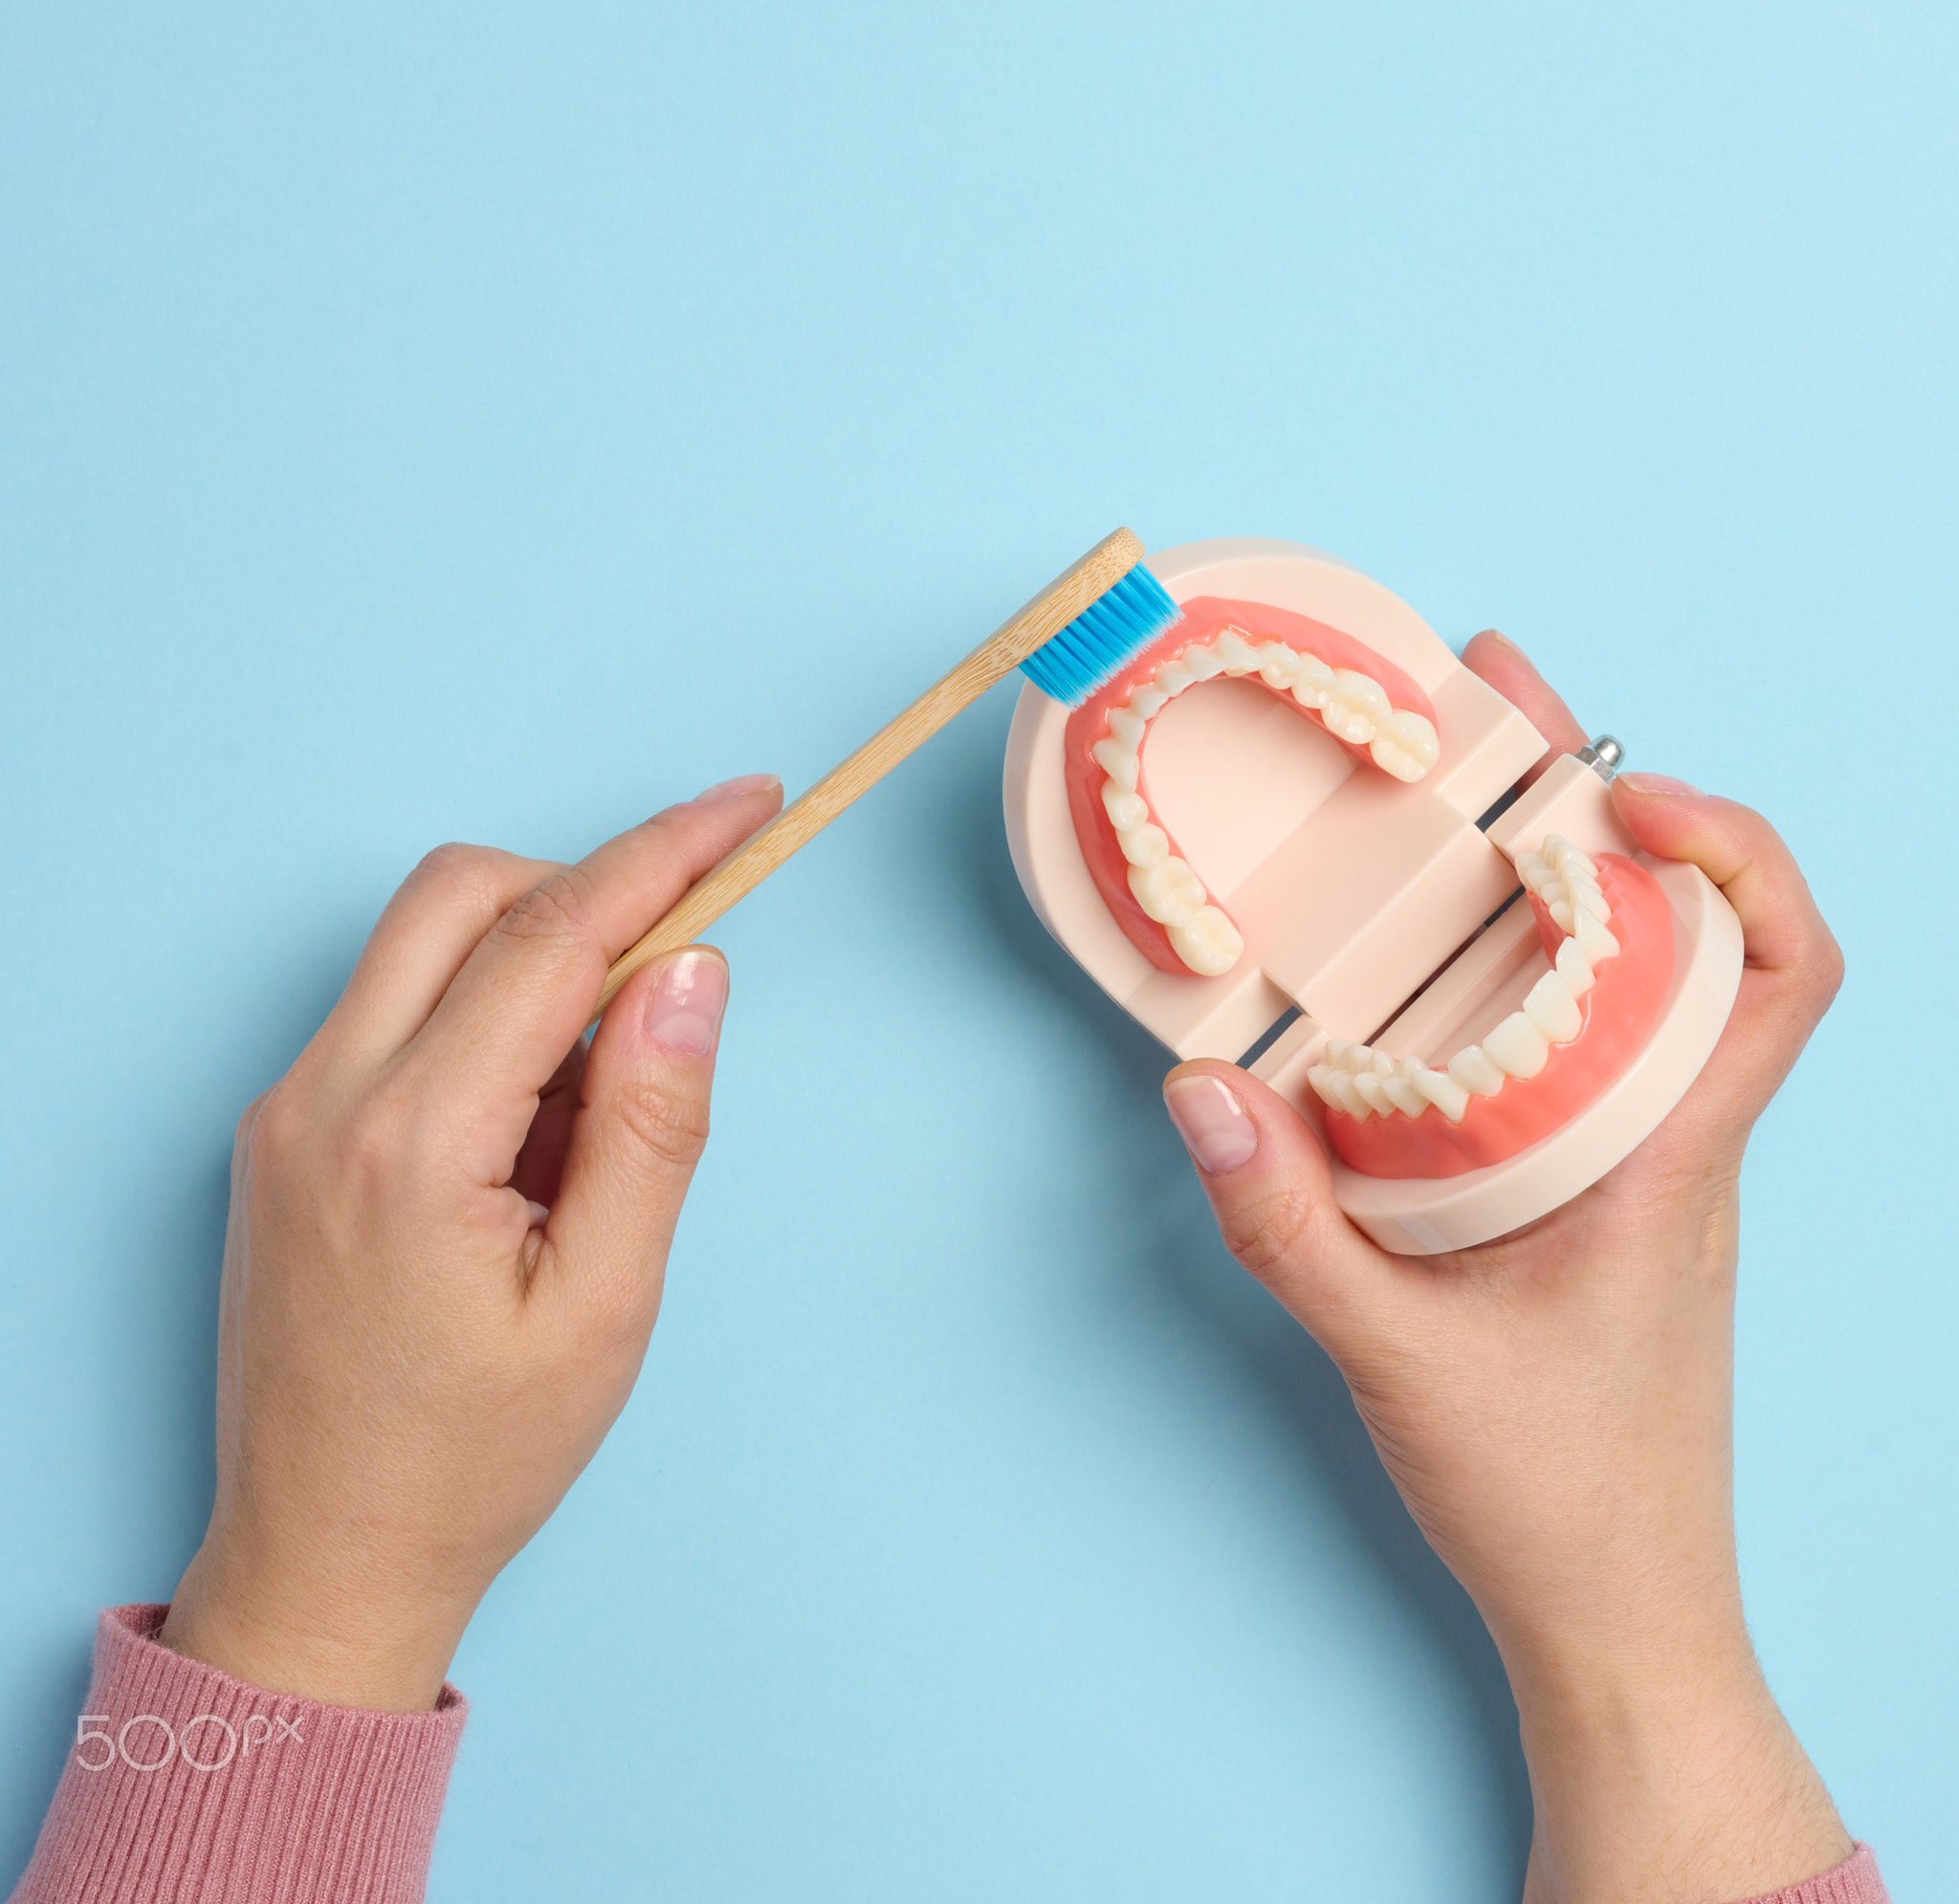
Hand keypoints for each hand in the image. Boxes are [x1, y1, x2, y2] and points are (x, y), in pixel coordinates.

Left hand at [159, 774, 782, 1711]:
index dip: (666, 853)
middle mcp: (321, 1097)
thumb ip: (653, 1122)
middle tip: (689, 948)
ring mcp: (287, 1109)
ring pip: (420, 941)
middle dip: (590, 886)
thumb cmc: (474, 1456)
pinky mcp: (283, 1131)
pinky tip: (535, 1126)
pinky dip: (484, 1016)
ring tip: (605, 1091)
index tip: (749, 806)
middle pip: (462, 895)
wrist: (324, 1559)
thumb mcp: (605, 1303)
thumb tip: (693, 969)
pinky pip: (393, 1012)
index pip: (553, 934)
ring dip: (535, 956)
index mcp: (409, 1140)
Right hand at [1160, 637, 1851, 1902]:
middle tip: (1489, 710)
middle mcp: (1672, 1143)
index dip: (1733, 848)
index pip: (1787, 971)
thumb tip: (1200, 1089)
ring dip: (1556, 884)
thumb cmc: (1556, 1496)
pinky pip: (1572, 1051)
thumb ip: (1292, 1228)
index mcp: (1670, 1160)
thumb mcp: (1398, 1358)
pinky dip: (1513, 983)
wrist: (1619, 1615)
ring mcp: (1638, 1171)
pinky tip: (1419, 981)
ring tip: (1448, 803)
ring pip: (1628, 985)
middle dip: (1603, 798)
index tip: (1620, 785)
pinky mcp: (1592, 1201)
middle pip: (1691, 928)